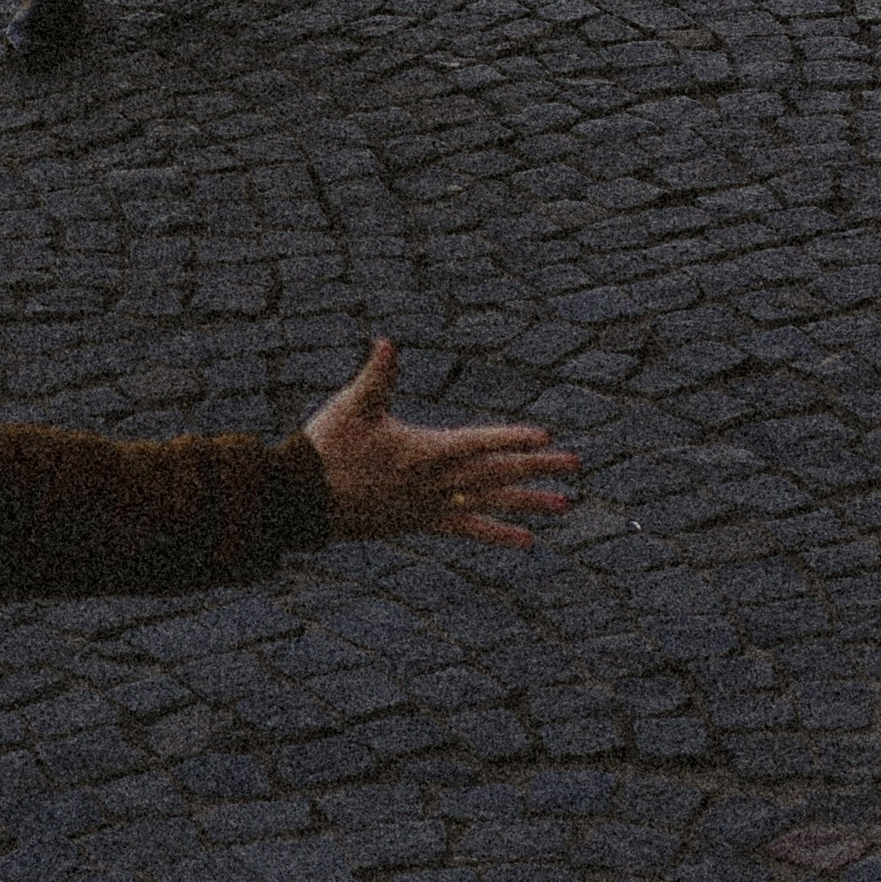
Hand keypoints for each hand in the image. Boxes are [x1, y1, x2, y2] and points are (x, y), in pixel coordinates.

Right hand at [302, 340, 576, 547]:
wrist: (305, 501)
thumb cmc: (327, 448)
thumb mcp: (352, 406)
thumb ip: (376, 375)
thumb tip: (387, 341)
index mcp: (423, 451)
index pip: (477, 444)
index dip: (510, 439)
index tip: (545, 438)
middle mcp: (435, 483)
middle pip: (495, 474)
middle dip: (536, 468)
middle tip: (575, 466)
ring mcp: (431, 506)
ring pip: (490, 505)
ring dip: (528, 503)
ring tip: (564, 506)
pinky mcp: (422, 522)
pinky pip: (468, 531)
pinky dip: (497, 534)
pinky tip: (526, 540)